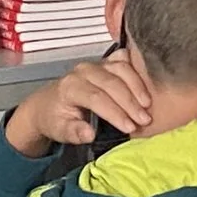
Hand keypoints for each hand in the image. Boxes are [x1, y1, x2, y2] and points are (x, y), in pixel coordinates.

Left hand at [4, 51, 153, 155]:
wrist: (48, 104)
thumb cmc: (55, 118)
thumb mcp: (59, 131)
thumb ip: (73, 132)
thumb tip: (90, 134)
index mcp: (70, 86)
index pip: (97, 98)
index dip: (115, 113)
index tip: (130, 127)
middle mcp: (84, 71)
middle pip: (112, 84)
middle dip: (130, 103)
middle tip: (144, 120)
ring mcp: (97, 64)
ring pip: (122, 70)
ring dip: (138, 88)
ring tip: (148, 106)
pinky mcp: (106, 62)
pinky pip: (125, 61)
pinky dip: (137, 71)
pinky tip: (148, 85)